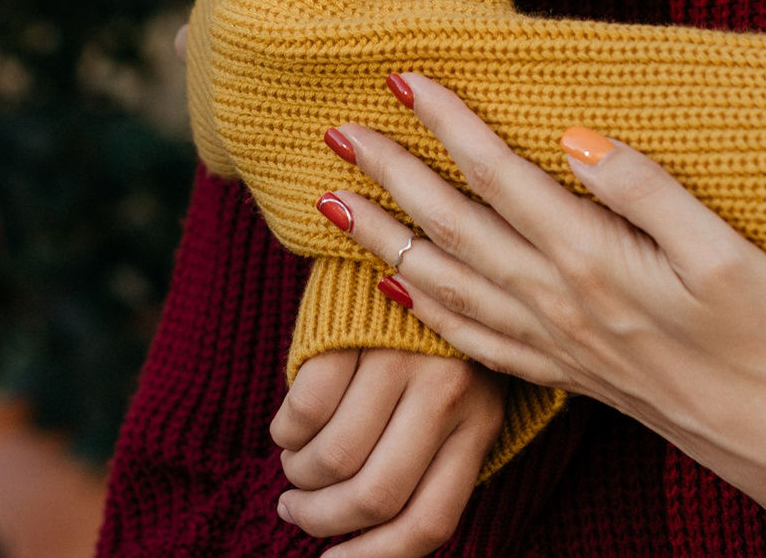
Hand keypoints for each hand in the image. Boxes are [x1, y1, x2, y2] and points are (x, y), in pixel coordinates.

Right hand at [267, 347, 503, 554]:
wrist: (415, 239)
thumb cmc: (432, 339)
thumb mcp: (458, 397)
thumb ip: (432, 457)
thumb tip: (368, 542)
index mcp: (479, 421)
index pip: (429, 520)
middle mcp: (446, 393)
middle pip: (374, 495)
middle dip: (322, 519)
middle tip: (296, 511)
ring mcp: (398, 357)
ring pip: (333, 458)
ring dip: (300, 476)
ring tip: (295, 465)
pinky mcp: (353, 327)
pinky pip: (305, 408)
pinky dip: (286, 431)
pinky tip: (289, 425)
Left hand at [319, 74, 765, 550]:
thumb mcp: (727, 252)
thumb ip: (647, 189)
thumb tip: (574, 135)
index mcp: (594, 260)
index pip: (499, 175)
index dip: (448, 123)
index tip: (402, 77)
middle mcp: (558, 302)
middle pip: (452, 225)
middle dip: (389, 175)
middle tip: (333, 132)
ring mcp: (556, 343)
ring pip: (446, 282)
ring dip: (384, 237)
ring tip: (333, 204)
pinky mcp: (566, 373)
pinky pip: (474, 339)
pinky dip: (426, 310)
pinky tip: (398, 289)